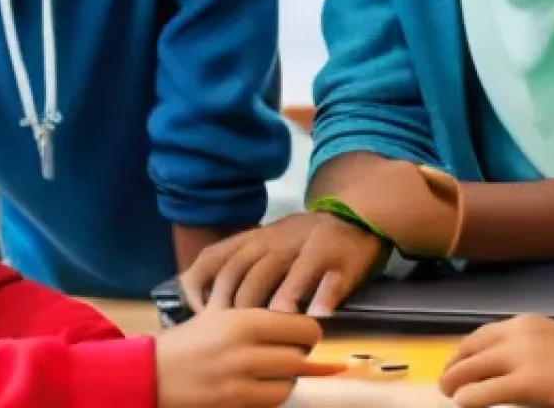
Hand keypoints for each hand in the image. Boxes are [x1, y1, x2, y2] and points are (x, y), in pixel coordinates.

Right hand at [155, 307, 342, 407]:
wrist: (151, 373)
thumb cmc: (187, 341)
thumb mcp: (218, 313)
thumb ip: (253, 315)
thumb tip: (291, 317)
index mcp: (244, 321)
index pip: (299, 327)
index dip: (311, 334)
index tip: (311, 336)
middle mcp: (245, 351)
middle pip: (298, 359)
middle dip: (303, 359)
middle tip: (300, 355)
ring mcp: (238, 383)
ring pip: (287, 386)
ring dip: (288, 381)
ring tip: (279, 373)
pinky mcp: (232, 405)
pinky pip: (268, 404)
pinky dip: (271, 397)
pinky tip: (263, 388)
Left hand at [179, 211, 387, 315]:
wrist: (355, 216)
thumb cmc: (305, 239)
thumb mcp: (268, 241)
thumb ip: (240, 263)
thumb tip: (203, 299)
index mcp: (257, 237)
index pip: (217, 256)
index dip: (201, 286)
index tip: (199, 313)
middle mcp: (278, 238)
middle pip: (244, 271)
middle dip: (234, 307)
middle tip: (233, 337)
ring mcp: (309, 246)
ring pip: (280, 272)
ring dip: (270, 306)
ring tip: (268, 334)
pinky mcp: (339, 260)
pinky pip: (327, 282)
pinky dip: (321, 301)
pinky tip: (316, 319)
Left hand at [439, 315, 553, 407]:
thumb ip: (527, 352)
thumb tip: (500, 369)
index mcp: (526, 323)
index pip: (483, 334)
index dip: (463, 350)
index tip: (454, 362)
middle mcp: (520, 333)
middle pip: (473, 348)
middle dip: (454, 365)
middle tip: (444, 381)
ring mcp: (524, 356)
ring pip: (475, 367)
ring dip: (456, 380)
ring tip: (448, 392)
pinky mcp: (530, 382)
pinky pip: (488, 391)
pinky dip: (470, 397)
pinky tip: (462, 403)